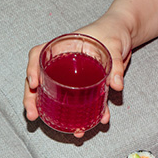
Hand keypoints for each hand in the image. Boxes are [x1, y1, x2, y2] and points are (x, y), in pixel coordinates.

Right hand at [23, 17, 131, 137]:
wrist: (125, 34)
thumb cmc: (113, 31)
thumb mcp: (114, 44)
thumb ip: (116, 64)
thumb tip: (116, 85)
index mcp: (63, 46)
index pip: (38, 55)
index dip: (32, 69)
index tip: (34, 84)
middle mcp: (63, 62)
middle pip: (40, 80)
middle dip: (32, 99)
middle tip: (33, 114)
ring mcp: (72, 76)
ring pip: (54, 95)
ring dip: (53, 113)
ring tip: (59, 127)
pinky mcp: (85, 86)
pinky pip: (79, 102)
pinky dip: (83, 115)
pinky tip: (89, 125)